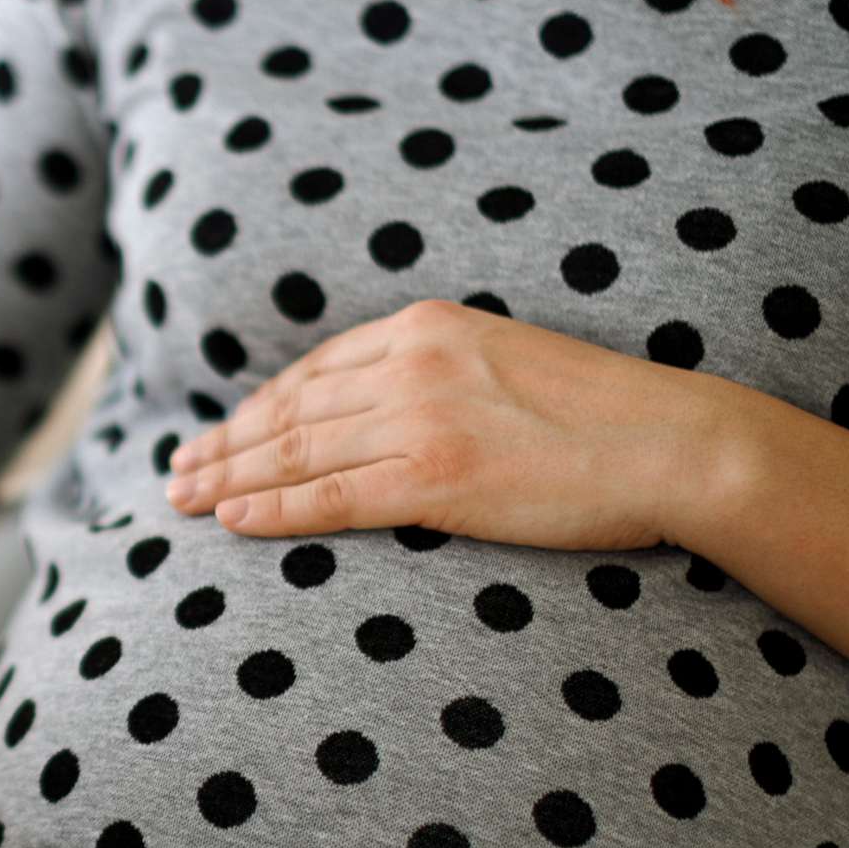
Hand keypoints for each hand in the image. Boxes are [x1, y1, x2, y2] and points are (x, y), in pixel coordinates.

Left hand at [162, 299, 747, 550]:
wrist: (673, 441)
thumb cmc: (607, 415)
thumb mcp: (509, 362)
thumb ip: (444, 374)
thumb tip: (393, 408)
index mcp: (429, 326)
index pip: (318, 369)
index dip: (259, 405)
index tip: (223, 429)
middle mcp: (413, 363)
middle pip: (292, 409)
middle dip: (225, 441)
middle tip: (175, 469)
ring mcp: (421, 420)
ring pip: (296, 452)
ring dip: (229, 476)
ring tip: (182, 499)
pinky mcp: (435, 480)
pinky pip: (331, 498)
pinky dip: (273, 510)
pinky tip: (231, 521)